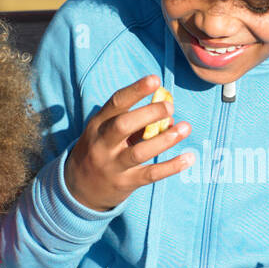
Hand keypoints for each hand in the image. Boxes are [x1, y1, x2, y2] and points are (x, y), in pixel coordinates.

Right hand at [63, 75, 192, 210]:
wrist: (79, 188)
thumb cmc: (101, 150)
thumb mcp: (107, 133)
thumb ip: (136, 123)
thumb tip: (170, 115)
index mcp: (98, 124)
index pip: (115, 103)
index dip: (135, 90)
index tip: (155, 79)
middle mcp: (102, 144)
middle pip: (123, 125)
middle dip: (148, 114)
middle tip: (170, 106)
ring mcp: (113, 165)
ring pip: (139, 152)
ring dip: (164, 139)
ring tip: (185, 128)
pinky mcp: (125, 183)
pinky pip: (150, 174)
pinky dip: (171, 166)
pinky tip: (189, 157)